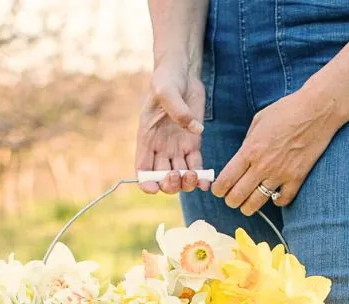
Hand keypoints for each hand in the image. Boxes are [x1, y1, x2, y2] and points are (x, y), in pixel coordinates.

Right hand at [135, 64, 210, 194]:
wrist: (182, 72)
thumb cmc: (167, 79)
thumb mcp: (166, 90)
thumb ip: (177, 110)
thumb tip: (195, 130)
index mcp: (147, 140)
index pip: (142, 171)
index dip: (147, 183)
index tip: (154, 187)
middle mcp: (161, 149)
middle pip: (162, 179)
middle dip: (170, 184)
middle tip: (179, 174)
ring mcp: (178, 149)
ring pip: (180, 177)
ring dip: (186, 183)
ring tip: (193, 175)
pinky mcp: (193, 144)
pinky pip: (197, 167)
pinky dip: (201, 178)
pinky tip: (206, 182)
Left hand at [211, 86, 339, 213]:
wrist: (317, 110)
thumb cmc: (286, 111)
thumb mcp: (258, 121)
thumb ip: (247, 143)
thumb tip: (240, 159)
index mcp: (250, 151)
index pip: (225, 181)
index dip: (218, 190)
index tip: (219, 190)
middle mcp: (262, 166)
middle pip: (237, 197)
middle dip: (231, 201)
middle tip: (232, 198)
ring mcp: (280, 175)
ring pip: (256, 204)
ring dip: (248, 206)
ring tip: (248, 202)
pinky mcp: (297, 179)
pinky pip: (281, 200)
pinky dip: (276, 200)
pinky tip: (274, 194)